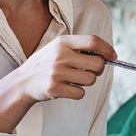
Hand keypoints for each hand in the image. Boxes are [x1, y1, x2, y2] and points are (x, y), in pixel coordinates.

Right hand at [0, 34, 118, 133]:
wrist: (22, 82)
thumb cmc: (45, 65)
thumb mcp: (57, 48)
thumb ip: (78, 48)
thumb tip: (106, 54)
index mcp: (63, 42)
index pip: (93, 41)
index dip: (107, 49)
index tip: (113, 56)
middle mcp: (60, 55)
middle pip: (97, 64)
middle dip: (98, 70)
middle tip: (89, 72)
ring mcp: (57, 72)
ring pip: (91, 80)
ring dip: (86, 83)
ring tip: (72, 80)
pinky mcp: (55, 88)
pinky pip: (80, 93)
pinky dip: (77, 93)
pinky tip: (66, 89)